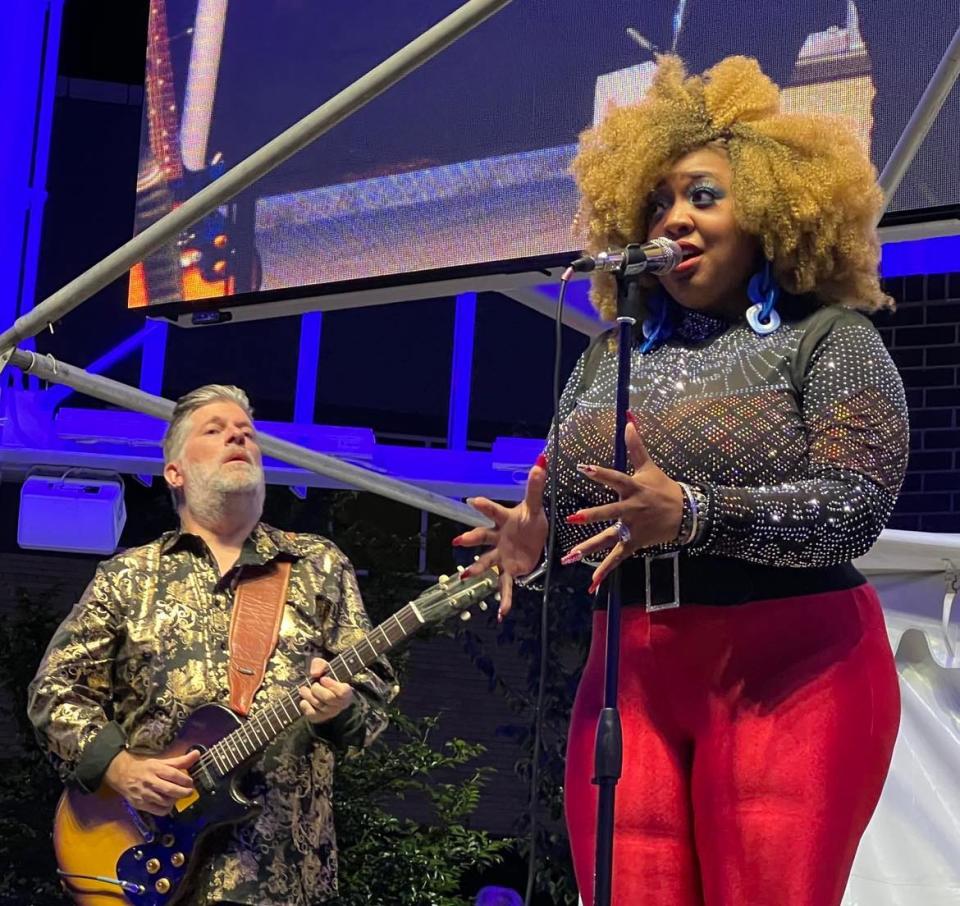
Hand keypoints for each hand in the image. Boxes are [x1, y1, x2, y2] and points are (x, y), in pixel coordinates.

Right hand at [103, 748, 198, 815]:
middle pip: (170, 790)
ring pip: (165, 801)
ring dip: (175, 800)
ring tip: (177, 796)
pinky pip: (158, 811)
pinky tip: (168, 803)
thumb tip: (197, 754)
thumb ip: (180, 761)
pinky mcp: (140, 804)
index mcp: (156, 769)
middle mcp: (150, 781)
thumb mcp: (161, 762)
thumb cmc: (145, 768)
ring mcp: (144, 794)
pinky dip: (167, 809)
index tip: (191, 782)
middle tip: (189, 791)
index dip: (185, 779)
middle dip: (183, 792)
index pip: (173, 774)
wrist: (123, 775)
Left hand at [299, 658, 354, 723]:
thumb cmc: (325, 677)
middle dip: (317, 689)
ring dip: (308, 696)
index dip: (332, 685)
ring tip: (303, 689)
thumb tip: (315, 673)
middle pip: (329, 698)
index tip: (323, 679)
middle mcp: (340, 704)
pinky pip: (312, 714)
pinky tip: (303, 700)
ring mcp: (330, 712)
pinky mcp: (320, 718)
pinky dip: (306, 707)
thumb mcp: (324, 667)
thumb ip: (320, 665)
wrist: (321, 690)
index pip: (342, 691)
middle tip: (313, 684)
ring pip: (319, 706)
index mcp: (346, 691)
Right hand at [453, 454, 548, 619]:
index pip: (493, 511)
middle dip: (471, 540)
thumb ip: (536, 485)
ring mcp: (501, 555)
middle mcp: (498, 538)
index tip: (471, 500)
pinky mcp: (509, 569)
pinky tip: (501, 613)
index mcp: (504, 520)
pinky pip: (505, 585)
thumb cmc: (530, 520)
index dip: (483, 506)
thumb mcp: (535, 506)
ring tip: (464, 576)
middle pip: (482, 537)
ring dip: (477, 569)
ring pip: (487, 562)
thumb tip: (542, 459)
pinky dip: (504, 599)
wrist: (534, 538)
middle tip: (458, 542)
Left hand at [561, 419, 682, 593]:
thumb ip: (636, 445)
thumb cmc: (663, 488)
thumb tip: (628, 419)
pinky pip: (617, 559)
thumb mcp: (649, 466)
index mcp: (633, 489)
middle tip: (572, 518)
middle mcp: (631, 509)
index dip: (600, 472)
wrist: (686, 514)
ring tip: (569, 556)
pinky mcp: (634, 543)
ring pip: (608, 539)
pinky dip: (604, 571)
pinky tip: (591, 584)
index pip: (615, 478)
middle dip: (592, 516)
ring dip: (589, 548)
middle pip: (610, 513)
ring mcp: (632, 529)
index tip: (582, 467)